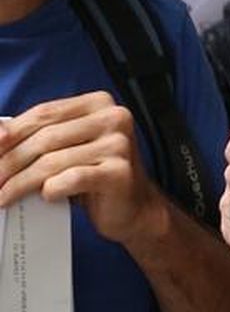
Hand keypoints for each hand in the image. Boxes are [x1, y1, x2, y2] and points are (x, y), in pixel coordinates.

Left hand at [0, 91, 158, 245]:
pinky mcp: (119, 173)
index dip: (12, 131)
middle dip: (10, 161)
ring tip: (2, 196)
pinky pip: (71, 179)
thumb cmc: (96, 175)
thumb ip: (42, 136)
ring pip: (52, 161)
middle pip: (45, 137)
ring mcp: (119, 145)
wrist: (134, 208)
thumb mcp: (70, 147)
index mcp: (99, 103)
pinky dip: (50, 190)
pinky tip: (42, 197)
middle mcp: (112, 118)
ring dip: (20, 182)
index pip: (45, 113)